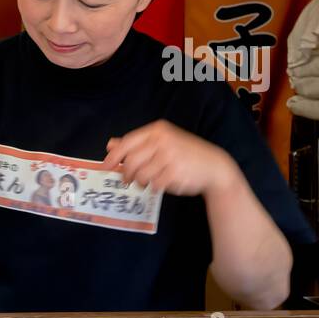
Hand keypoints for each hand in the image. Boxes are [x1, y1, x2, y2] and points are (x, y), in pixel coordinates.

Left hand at [104, 120, 236, 196]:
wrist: (214, 166)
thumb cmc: (184, 154)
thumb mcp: (161, 142)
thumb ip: (136, 143)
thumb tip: (110, 144)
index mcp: (158, 130)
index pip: (128, 142)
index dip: (114, 156)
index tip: (105, 166)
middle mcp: (164, 141)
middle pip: (131, 161)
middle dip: (126, 173)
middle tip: (126, 180)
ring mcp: (171, 156)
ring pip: (141, 175)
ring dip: (140, 182)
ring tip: (145, 182)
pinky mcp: (176, 172)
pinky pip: (154, 184)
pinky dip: (154, 187)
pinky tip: (160, 183)